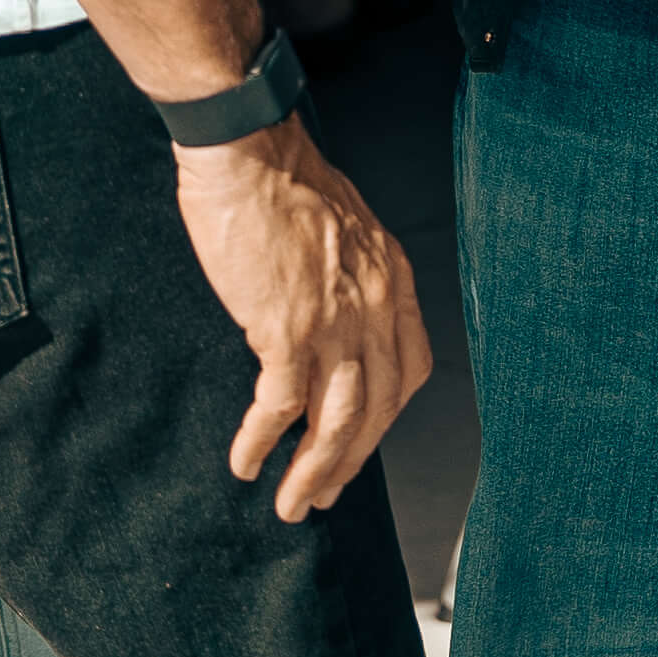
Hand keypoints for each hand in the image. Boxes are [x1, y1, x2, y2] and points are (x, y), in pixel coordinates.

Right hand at [172, 119, 431, 518]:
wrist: (251, 151)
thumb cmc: (284, 180)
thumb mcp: (345, 227)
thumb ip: (349, 275)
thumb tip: (331, 311)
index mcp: (394, 280)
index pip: (411, 368)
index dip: (388, 415)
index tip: (362, 441)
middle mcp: (376, 306)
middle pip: (378, 408)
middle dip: (352, 460)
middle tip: (324, 495)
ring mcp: (335, 321)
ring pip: (338, 420)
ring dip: (315, 472)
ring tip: (292, 505)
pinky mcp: (285, 328)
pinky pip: (281, 405)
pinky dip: (264, 441)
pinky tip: (246, 462)